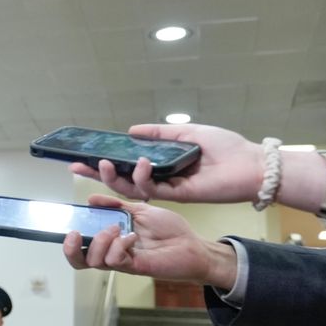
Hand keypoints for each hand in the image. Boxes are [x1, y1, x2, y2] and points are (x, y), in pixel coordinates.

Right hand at [62, 194, 237, 288]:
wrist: (193, 245)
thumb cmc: (169, 230)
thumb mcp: (140, 210)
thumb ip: (116, 205)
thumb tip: (91, 198)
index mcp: (110, 241)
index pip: (81, 247)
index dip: (69, 242)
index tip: (70, 227)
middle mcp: (112, 253)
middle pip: (80, 261)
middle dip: (71, 249)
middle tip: (77, 234)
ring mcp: (123, 261)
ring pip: (94, 261)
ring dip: (101, 241)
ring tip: (117, 228)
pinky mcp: (134, 266)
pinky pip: (115, 260)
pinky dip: (119, 245)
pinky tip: (132, 237)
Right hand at [69, 124, 263, 202]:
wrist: (250, 165)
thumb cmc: (225, 149)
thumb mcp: (187, 132)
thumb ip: (159, 133)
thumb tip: (131, 130)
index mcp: (160, 165)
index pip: (125, 166)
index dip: (103, 163)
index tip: (81, 156)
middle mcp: (160, 179)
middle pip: (119, 180)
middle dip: (96, 174)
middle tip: (75, 166)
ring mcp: (167, 189)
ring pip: (129, 189)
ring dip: (113, 178)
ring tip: (103, 163)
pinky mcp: (176, 196)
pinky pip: (150, 190)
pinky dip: (141, 178)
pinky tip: (140, 162)